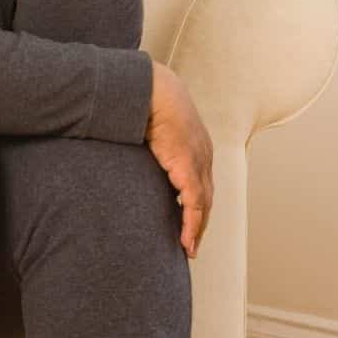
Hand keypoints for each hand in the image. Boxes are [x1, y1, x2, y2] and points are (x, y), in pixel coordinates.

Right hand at [146, 61, 214, 258]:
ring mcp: (198, 161)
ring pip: (203, 205)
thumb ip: (146, 138)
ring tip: (188, 248)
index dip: (196, 202)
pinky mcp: (188, 168)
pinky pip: (193, 205)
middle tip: (191, 243)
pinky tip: (186, 242)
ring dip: (197, 229)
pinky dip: (191, 225)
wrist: (150, 88)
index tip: (188, 220)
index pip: (199, 180)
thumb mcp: (148, 123)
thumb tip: (131, 144)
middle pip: (206, 196)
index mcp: (195, 144)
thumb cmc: (144, 100)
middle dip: (200, 221)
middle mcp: (202, 154)